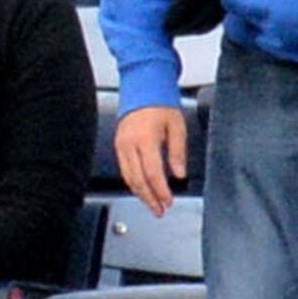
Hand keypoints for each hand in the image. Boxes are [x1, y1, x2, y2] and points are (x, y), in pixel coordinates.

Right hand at [116, 102, 190, 218]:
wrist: (143, 88)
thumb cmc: (160, 104)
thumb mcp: (177, 127)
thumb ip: (178, 153)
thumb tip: (179, 174)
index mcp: (146, 139)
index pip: (153, 173)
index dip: (161, 191)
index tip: (168, 201)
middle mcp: (130, 145)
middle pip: (138, 180)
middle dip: (149, 198)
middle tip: (159, 210)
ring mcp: (121, 146)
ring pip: (128, 178)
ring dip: (140, 194)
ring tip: (152, 203)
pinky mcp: (118, 147)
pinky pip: (124, 170)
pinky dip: (134, 183)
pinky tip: (142, 188)